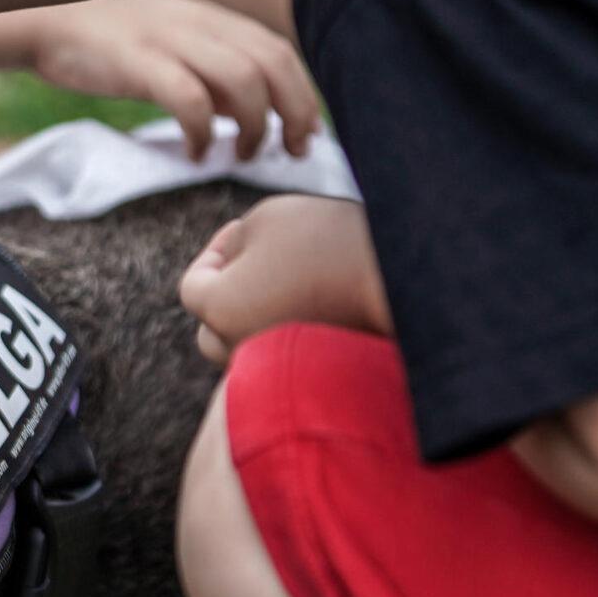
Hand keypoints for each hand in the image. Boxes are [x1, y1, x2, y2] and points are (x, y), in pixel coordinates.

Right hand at [27, 0, 318, 160]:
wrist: (44, 16)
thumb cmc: (108, 40)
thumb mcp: (171, 44)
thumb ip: (211, 70)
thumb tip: (249, 111)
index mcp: (212, 20)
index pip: (278, 51)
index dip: (303, 94)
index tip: (306, 133)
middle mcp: (200, 23)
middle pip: (274, 62)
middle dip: (296, 111)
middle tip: (293, 151)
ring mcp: (169, 39)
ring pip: (243, 78)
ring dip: (255, 124)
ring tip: (242, 154)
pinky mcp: (137, 61)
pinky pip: (188, 97)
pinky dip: (203, 130)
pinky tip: (195, 152)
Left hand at [177, 193, 387, 366]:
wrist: (405, 278)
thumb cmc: (330, 238)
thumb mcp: (267, 217)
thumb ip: (233, 241)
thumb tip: (231, 265)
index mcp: (220, 310)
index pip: (192, 286)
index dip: (213, 251)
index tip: (244, 228)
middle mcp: (239, 349)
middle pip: (209, 330)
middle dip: (225, 295)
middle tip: (261, 263)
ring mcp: (276, 369)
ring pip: (245, 349)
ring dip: (253, 318)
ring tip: (287, 286)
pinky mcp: (310, 379)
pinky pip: (281, 361)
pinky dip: (286, 336)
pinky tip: (311, 306)